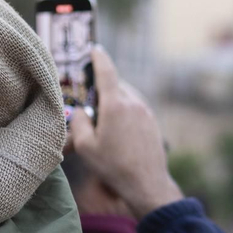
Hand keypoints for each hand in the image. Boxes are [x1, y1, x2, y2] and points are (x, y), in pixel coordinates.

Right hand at [66, 47, 182, 220]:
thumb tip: (83, 111)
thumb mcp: (85, 146)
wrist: (147, 183)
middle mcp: (133, 103)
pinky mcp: (153, 122)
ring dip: (114, 101)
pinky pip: (135, 108)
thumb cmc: (113, 166)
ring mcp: (146, 112)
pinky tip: (118, 131)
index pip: (106, 71)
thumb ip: (79, 121)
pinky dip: (125, 111)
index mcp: (115, 105)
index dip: (99, 58)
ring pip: (126, 97)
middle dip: (103, 88)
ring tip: (103, 121)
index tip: (94, 49)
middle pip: (116, 85)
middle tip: (90, 100)